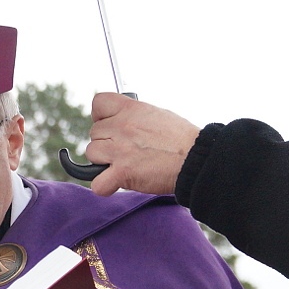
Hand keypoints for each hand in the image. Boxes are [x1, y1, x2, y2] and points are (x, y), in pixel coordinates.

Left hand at [86, 92, 200, 196]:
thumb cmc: (182, 140)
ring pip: (92, 154)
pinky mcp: (122, 172)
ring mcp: (119, 150)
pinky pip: (97, 183)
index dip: (101, 115)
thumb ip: (133, 116)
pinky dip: (105, 186)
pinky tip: (117, 182)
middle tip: (128, 149)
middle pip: (94, 133)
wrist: (197, 160)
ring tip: (127, 164)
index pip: (99, 103)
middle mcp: (121, 126)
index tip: (110, 124)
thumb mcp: (157, 114)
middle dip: (107, 142)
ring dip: (104, 162)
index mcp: (130, 109)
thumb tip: (120, 120)